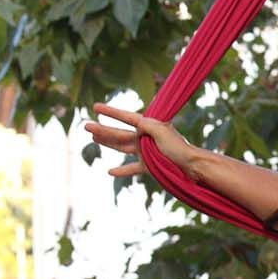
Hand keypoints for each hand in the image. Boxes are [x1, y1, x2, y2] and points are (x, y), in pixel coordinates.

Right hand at [84, 103, 206, 180]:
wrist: (191, 167)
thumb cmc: (178, 148)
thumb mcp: (162, 132)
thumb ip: (147, 126)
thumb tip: (138, 124)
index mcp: (149, 126)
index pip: (126, 117)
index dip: (111, 112)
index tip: (95, 107)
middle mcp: (145, 138)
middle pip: (119, 133)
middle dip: (103, 129)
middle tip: (86, 126)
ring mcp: (145, 152)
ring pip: (122, 147)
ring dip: (108, 143)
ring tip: (93, 139)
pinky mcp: (148, 166)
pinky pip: (132, 168)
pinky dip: (122, 170)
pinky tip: (110, 171)